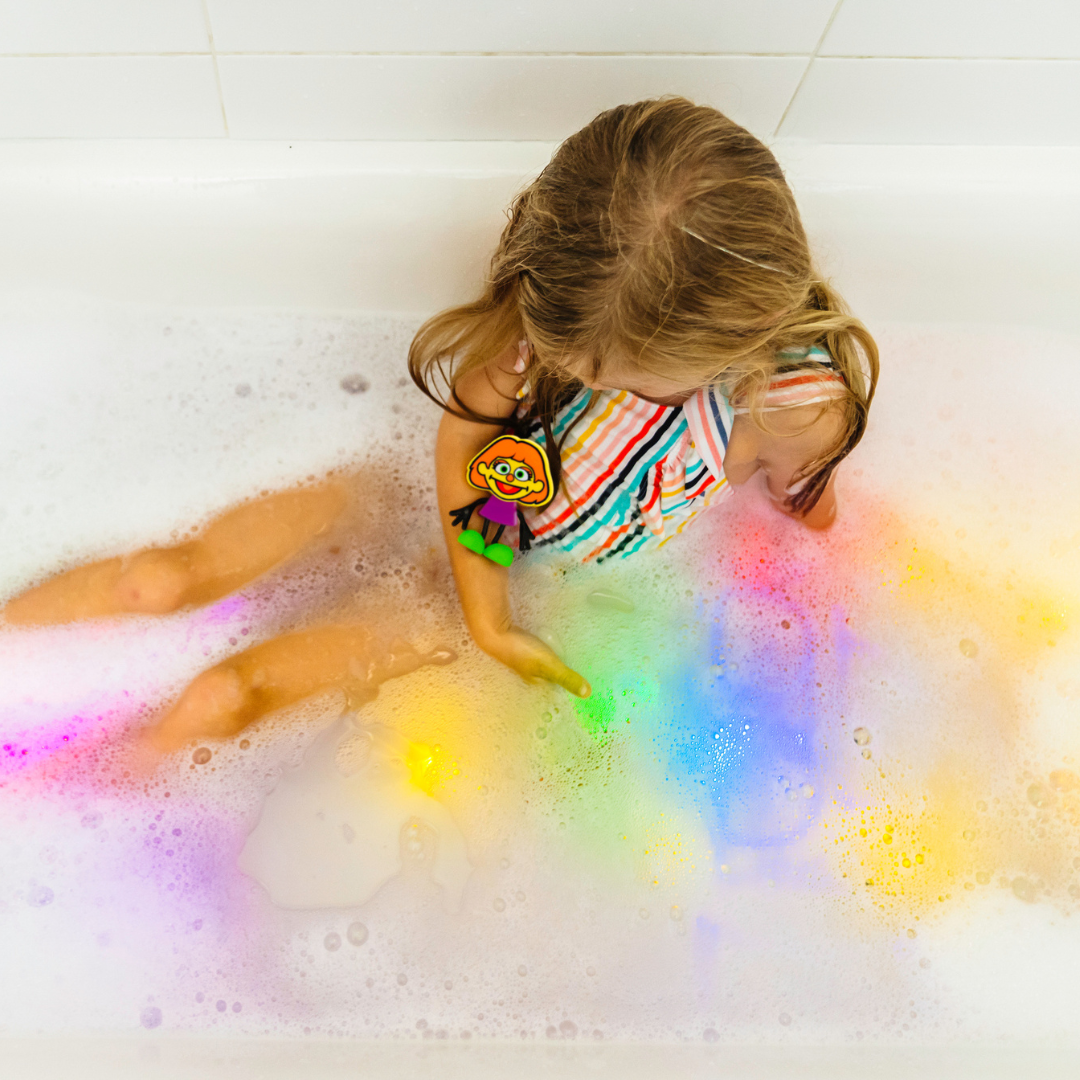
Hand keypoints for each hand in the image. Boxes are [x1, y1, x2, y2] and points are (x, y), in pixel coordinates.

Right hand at [476, 625, 590, 697]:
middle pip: (550, 677)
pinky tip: (550, 644)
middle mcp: (529, 674)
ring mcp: (524, 660)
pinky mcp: (520, 645)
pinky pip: (538, 651)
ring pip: (544, 665)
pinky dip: (546, 650)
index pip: (556, 690)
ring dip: (554, 662)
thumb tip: (587, 694)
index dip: (569, 688)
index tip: (585, 686)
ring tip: (569, 659)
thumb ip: (567, 678)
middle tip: (581, 672)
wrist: (494, 632)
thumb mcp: (549, 665)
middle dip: (562, 675)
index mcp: (536, 682)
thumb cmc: (521, 651)